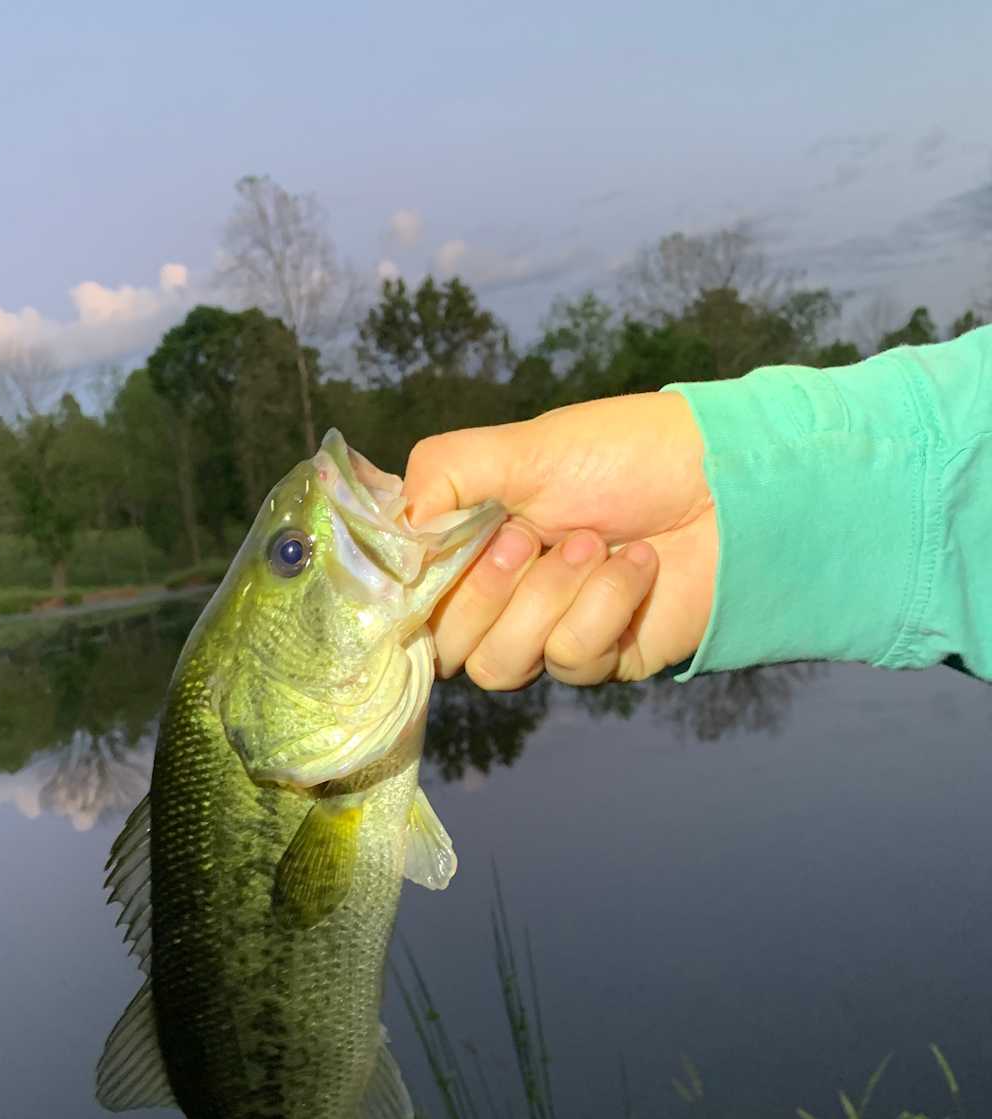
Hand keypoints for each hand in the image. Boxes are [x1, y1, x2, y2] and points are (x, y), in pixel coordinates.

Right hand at [405, 392, 717, 686]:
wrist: (726, 482)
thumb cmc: (624, 455)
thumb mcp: (521, 448)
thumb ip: (446, 476)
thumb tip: (396, 526)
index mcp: (469, 549)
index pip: (410, 602)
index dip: (415, 593)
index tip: (433, 556)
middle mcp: (500, 600)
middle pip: (447, 649)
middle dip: (486, 592)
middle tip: (527, 535)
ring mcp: (547, 634)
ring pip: (500, 666)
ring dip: (547, 600)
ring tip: (593, 544)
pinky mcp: (599, 658)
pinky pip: (571, 659)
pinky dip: (603, 607)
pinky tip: (638, 565)